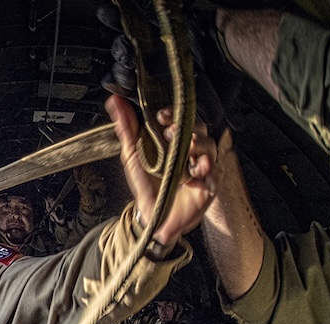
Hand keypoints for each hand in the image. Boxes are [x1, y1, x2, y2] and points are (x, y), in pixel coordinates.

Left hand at [108, 97, 217, 249]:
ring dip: (199, 145)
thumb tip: (114, 101)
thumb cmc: (146, 184)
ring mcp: (202, 165)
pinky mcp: (210, 183)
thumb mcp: (133, 155)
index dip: (174, 113)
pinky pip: (215, 171)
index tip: (161, 116)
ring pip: (209, 146)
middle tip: (171, 133)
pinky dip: (208, 169)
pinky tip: (198, 170)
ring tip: (187, 151)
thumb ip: (126, 128)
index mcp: (175, 140)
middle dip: (187, 127)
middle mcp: (191, 149)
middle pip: (199, 128)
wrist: (153, 216)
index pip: (181, 117)